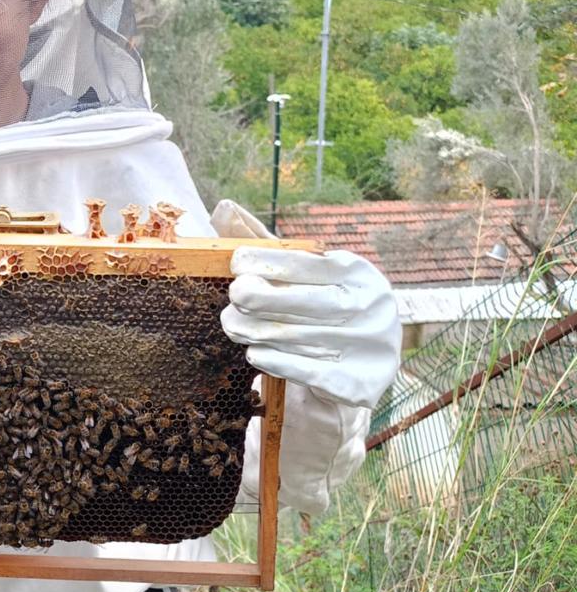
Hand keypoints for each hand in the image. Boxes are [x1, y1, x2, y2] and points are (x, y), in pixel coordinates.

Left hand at [220, 241, 400, 409]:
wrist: (364, 364)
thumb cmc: (325, 304)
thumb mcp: (305, 273)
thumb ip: (266, 245)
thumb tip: (222, 209)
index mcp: (358, 273)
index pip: (309, 264)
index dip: (269, 262)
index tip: (236, 263)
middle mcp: (369, 307)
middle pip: (304, 302)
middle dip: (261, 297)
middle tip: (233, 295)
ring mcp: (367, 346)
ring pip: (300, 337)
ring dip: (258, 330)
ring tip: (232, 324)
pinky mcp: (357, 382)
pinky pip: (308, 371)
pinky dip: (276, 361)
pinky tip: (253, 353)